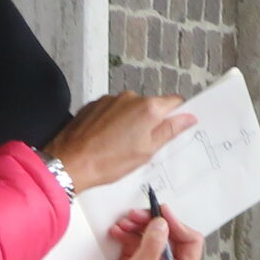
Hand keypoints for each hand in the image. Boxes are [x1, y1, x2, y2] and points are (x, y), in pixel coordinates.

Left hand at [42, 92, 194, 193]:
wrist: (70, 162)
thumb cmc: (110, 161)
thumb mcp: (147, 151)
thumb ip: (170, 130)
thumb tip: (189, 117)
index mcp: (149, 108)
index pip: (175, 102)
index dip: (177, 116)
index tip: (173, 129)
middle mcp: (131, 97)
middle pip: (152, 105)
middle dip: (151, 121)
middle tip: (143, 145)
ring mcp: (110, 98)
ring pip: (131, 108)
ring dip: (131, 121)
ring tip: (120, 144)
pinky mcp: (94, 103)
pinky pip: (113, 109)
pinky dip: (113, 121)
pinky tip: (106, 139)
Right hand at [106, 207, 204, 259]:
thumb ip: (153, 245)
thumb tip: (162, 223)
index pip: (190, 241)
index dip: (177, 224)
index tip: (160, 213)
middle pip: (169, 235)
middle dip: (152, 223)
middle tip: (136, 215)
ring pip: (150, 236)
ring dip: (137, 226)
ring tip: (123, 223)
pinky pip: (135, 242)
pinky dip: (127, 234)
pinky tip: (117, 232)